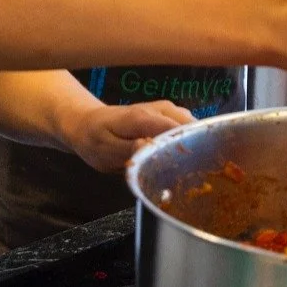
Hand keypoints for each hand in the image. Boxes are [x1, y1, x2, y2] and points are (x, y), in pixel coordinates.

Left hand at [64, 100, 193, 171]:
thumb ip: (129, 149)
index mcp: (143, 118)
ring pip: (194, 127)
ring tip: (195, 172)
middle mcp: (161, 109)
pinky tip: (187, 161)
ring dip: (197, 147)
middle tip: (197, 177)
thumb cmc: (95, 139)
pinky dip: (191, 143)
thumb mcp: (105, 150)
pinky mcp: (170, 116)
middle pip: (192, 128)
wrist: (88, 123)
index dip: (188, 149)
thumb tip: (150, 147)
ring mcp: (167, 110)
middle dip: (198, 150)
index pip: (176, 129)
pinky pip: (189, 128)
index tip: (195, 171)